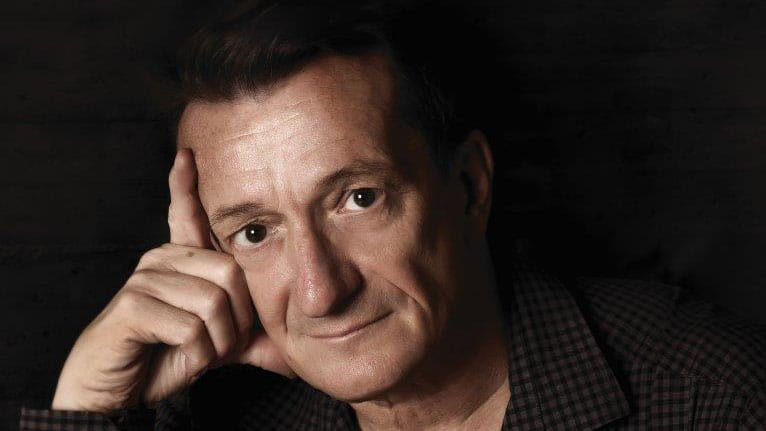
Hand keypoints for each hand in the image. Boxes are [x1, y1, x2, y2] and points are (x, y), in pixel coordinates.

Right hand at [51, 149, 292, 412]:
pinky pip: (190, 327)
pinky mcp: (132, 306)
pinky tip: (177, 355)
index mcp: (180, 261)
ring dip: (217, 342)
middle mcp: (161, 260)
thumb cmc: (166, 358)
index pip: (185, 214)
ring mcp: (144, 279)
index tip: (187, 154)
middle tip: (220, 344)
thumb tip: (295, 354)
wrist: (119, 393)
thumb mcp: (219, 345)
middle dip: (237, 321)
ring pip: (213, 303)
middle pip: (231, 273)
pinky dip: (197, 353)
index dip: (186, 185)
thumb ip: (253, 340)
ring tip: (196, 352)